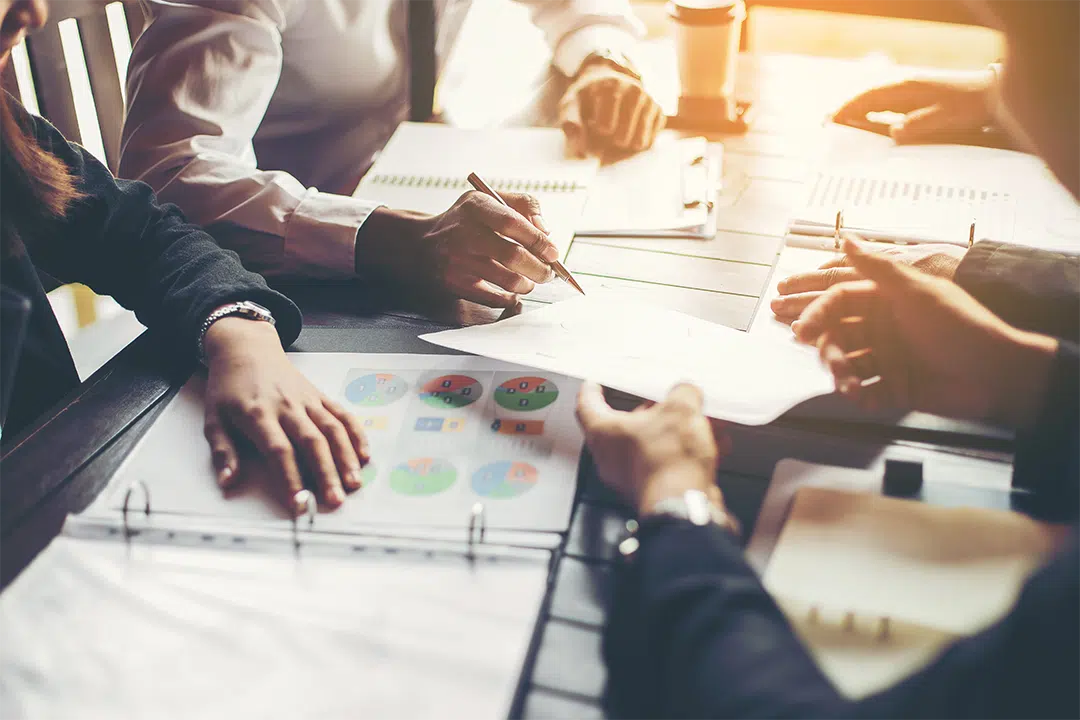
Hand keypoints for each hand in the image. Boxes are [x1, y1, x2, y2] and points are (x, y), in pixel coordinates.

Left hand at [201, 318, 370, 514]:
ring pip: (332, 429)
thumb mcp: (214, 418)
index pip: (279, 451)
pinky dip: (356, 434)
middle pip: (311, 442)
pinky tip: (364, 455)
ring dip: (346, 457)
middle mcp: (287, 407)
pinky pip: (342, 415)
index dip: (291, 478)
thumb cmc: (229, 387)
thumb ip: (223, 452)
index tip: (298, 503)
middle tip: (335, 500)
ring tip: (354, 483)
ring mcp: (307, 400)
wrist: (247, 350)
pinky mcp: (320, 396)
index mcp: (258, 414)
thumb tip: (228, 481)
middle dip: (326, 473)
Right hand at [357, 192, 557, 307]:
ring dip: (527, 284)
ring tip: (530, 281)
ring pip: (506, 280)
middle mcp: (464, 233)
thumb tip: (546, 230)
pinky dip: (509, 298)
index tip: (553, 252)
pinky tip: (512, 292)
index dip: (538, 240)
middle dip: (539, 268)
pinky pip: (492, 297)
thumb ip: (522, 206)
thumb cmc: (464, 221)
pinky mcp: (454, 283)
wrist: (420, 245)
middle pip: (513, 256)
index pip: (512, 222)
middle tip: (548, 273)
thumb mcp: (487, 199)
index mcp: (475, 207)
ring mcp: (457, 260)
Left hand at [559, 60, 663, 157]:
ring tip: (616, 132)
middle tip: (605, 130)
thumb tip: (576, 138)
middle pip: (622, 139)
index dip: (598, 132)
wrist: (607, 82)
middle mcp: (635, 91)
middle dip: (611, 141)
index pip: (606, 128)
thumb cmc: (587, 99)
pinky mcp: (659, 112)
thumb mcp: (571, 105)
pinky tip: (629, 131)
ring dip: (624, 145)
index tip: (594, 122)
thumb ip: (570, 121)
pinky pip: (649, 142)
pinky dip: (637, 143)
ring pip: (638, 143)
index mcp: (611, 87)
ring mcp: (649, 101)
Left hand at [575, 382, 730, 513]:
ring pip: (653, 444)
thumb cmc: (668, 463)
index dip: (592, 390)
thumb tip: (687, 393)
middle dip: (654, 411)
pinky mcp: (653, 490)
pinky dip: (687, 453)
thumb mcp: (681, 410)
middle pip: (628, 425)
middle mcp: (611, 457)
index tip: (595, 384)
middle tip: (671, 399)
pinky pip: (668, 464)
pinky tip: (713, 445)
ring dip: (678, 432)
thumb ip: (682, 393)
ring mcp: (631, 477)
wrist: (684, 506)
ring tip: (702, 422)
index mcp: (604, 432)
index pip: (587, 405)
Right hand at [792, 239, 1057, 426]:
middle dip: (830, 352)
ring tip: (852, 388)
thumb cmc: (962, 326)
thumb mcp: (917, 291)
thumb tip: (847, 238)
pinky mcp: (896, 387)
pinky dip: (863, 397)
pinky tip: (867, 399)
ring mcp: (889, 357)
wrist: (998, 374)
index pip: (840, 302)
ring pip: (848, 365)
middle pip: (838, 336)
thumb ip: (878, 267)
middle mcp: (884, 327)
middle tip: (834, 366)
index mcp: (887, 301)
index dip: (819, 314)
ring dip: (844, 377)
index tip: (804, 330)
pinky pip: (867, 391)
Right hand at [833, 70, 995, 143]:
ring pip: (875, 102)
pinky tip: (866, 124)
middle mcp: (905, 87)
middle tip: (826, 125)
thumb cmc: (970, 106)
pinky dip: (872, 114)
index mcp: (907, 89)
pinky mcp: (915, 98)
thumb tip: (893, 133)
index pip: (869, 98)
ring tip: (840, 126)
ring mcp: (909, 92)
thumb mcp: (945, 118)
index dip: (848, 109)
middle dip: (846, 111)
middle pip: (867, 98)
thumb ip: (918, 125)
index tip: (832, 120)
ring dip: (857, 113)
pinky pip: (886, 106)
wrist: (991, 95)